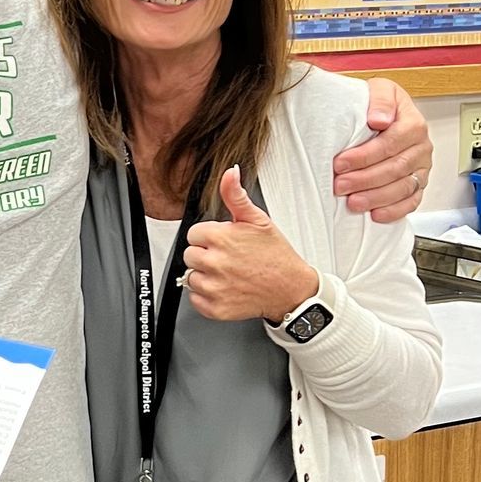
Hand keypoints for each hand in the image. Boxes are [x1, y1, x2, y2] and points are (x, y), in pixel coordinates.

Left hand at [184, 169, 319, 323]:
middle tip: (227, 258)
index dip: (209, 237)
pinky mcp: (216, 308)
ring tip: (227, 274)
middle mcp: (214, 263)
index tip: (223, 242)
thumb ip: (236, 196)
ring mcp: (214, 287)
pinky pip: (196, 300)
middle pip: (189, 255)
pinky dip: (207, 297)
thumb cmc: (276, 256)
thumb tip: (230, 173)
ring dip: (205, 276)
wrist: (291, 289)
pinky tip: (225, 289)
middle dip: (205, 255)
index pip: (193, 234)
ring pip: (191, 278)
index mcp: (220, 238)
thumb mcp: (258, 220)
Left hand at [331, 80, 432, 220]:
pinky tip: (376, 215)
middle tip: (340, 185)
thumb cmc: (381, 106)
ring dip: (376, 198)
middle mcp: (422, 148)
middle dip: (365, 179)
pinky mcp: (419, 185)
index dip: (364, 156)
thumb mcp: (381, 89)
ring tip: (353, 202)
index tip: (340, 163)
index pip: (391, 143)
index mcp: (414, 124)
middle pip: (396, 168)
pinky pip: (411, 202)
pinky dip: (394, 211)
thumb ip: (381, 100)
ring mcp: (422, 168)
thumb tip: (380, 119)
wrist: (385, 115)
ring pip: (403, 188)